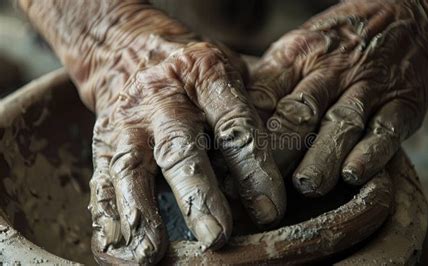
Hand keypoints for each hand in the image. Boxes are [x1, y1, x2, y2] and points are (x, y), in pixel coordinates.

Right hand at [19, 1, 285, 262]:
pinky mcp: (103, 140)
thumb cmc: (193, 70)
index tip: (269, 210)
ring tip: (152, 252)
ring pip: (132, 166)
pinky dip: (109, 212)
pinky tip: (118, 243)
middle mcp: (162, 96)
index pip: (233, 124)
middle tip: (217, 236)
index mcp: (203, 73)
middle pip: (180, 147)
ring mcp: (127, 120)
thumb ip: (253, 107)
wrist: (129, 49)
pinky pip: (102, 177)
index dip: (253, 168)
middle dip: (198, 194)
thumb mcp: (229, 70)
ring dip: (142, 211)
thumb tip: (284, 159)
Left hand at [248, 0, 427, 196]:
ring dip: (322, 157)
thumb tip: (232, 128)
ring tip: (306, 185)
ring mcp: (367, 86)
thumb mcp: (296, 50)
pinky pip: (385, 130)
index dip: (245, 133)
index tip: (231, 166)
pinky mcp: (403, 102)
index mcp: (295, 57)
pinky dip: (370, 154)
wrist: (402, 14)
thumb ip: (268, 86)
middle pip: (298, 112)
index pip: (263, 96)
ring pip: (340, 123)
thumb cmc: (334, 44)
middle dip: (279, 151)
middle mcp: (329, 70)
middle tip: (262, 183)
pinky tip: (354, 174)